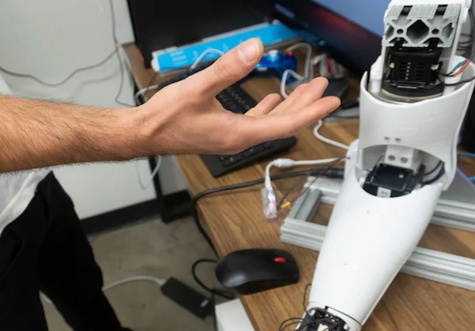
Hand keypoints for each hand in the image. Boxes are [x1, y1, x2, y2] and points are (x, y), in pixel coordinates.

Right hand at [137, 39, 340, 155]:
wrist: (144, 134)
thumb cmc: (165, 119)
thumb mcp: (198, 88)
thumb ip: (228, 69)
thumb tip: (254, 49)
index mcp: (238, 133)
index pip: (285, 124)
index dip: (311, 111)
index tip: (330, 103)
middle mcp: (238, 138)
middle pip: (282, 123)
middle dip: (305, 105)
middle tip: (323, 88)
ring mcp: (231, 136)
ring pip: (270, 122)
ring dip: (289, 106)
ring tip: (305, 91)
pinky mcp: (222, 132)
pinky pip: (254, 123)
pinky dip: (268, 111)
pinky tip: (271, 101)